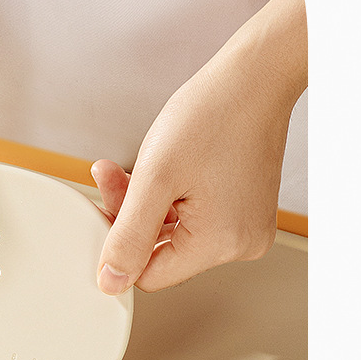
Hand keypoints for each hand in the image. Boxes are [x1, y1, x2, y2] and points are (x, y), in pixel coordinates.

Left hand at [92, 0, 306, 293]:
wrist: (253, 77)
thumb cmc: (212, 114)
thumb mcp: (155, 177)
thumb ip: (128, 235)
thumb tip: (111, 282)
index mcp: (222, 243)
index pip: (150, 274)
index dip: (121, 241)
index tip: (108, 204)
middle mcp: (242, 243)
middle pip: (163, 251)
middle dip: (133, 215)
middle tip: (115, 176)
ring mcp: (247, 226)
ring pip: (176, 232)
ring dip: (149, 201)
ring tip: (140, 163)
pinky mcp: (246, 209)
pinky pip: (196, 216)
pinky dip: (173, 195)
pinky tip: (166, 165)